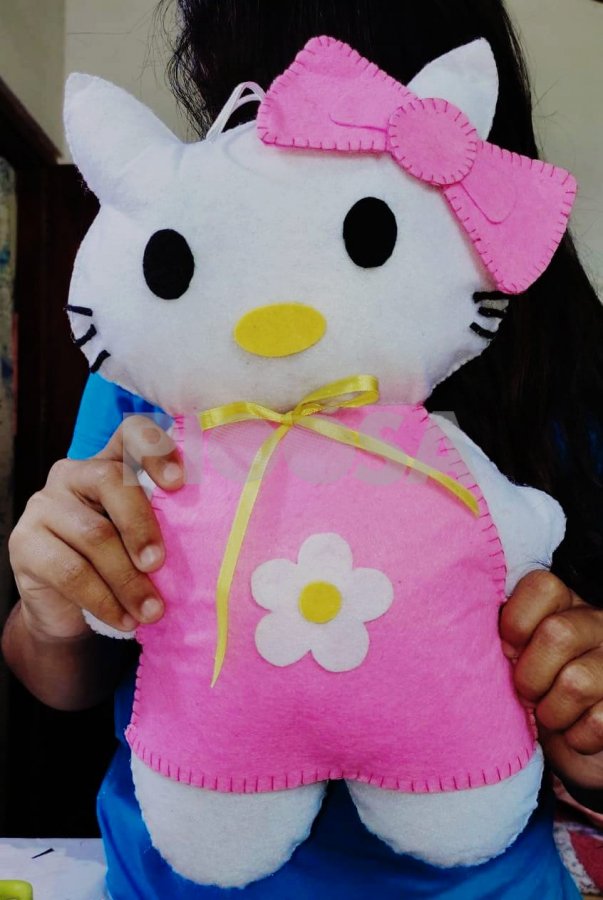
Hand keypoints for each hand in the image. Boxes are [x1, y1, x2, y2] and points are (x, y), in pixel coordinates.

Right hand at [9, 416, 183, 641]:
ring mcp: (44, 505)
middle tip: (159, 564)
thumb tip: (211, 540)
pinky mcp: (24, 543)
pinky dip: (105, 600)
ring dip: (129, 580)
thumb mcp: (145, 539)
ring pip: (94, 535)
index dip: (156, 449)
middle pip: (112, 482)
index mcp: (111, 462)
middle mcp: (73, 474)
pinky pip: (71, 571)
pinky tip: (125, 620)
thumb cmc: (122, 564)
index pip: (131, 434)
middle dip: (142, 526)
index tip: (179, 483)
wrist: (71, 610)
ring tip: (153, 610)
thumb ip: (166, 525)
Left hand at [500, 570, 602, 791]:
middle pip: (557, 634)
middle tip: (523, 692)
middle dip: (529, 675)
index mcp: (565, 602)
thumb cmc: (532, 686)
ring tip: (546, 715)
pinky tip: (572, 732)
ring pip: (577, 682)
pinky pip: (598, 722)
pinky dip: (576, 736)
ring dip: (551, 711)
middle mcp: (597, 623)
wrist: (570, 734)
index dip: (516, 621)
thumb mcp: (515, 654)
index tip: (506, 650)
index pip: (543, 587)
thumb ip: (502, 638)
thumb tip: (471, 639)